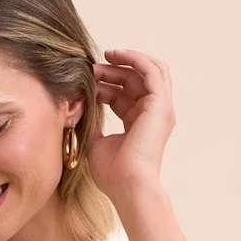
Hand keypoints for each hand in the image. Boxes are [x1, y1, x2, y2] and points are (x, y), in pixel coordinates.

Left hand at [86, 47, 175, 203]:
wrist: (128, 185)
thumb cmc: (113, 174)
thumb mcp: (96, 143)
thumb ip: (91, 124)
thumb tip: (79, 107)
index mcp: (139, 124)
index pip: (123, 95)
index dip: (104, 85)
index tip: (85, 82)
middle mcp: (153, 114)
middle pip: (136, 80)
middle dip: (113, 70)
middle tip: (91, 68)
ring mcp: (160, 109)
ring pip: (149, 70)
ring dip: (127, 59)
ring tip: (107, 54)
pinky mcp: (161, 104)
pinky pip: (152, 70)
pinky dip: (135, 58)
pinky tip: (116, 55)